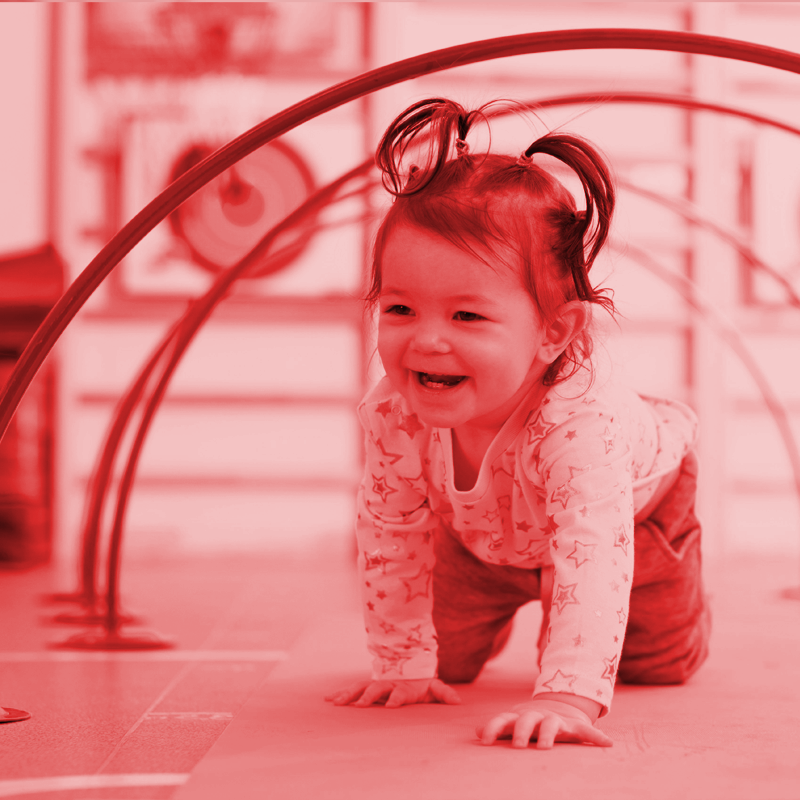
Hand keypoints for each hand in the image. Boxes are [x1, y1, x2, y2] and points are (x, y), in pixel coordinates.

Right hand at [325, 678, 461, 708]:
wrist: (407, 665)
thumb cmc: (421, 682)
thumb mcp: (433, 687)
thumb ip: (444, 693)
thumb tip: (458, 702)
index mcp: (403, 688)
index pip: (400, 694)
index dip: (396, 699)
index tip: (391, 706)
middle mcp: (387, 685)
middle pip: (376, 690)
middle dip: (368, 697)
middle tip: (359, 705)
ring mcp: (375, 685)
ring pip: (360, 688)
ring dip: (349, 695)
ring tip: (336, 702)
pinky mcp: (366, 687)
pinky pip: (352, 690)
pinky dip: (340, 694)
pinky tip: (328, 700)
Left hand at [477, 698, 612, 749]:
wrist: (561, 707)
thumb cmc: (531, 722)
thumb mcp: (514, 723)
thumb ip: (498, 727)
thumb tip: (474, 732)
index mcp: (520, 718)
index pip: (503, 720)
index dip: (493, 728)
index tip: (484, 741)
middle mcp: (537, 716)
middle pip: (526, 721)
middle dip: (522, 732)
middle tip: (518, 746)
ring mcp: (556, 720)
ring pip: (551, 726)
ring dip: (548, 735)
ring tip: (546, 747)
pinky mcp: (575, 726)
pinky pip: (587, 731)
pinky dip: (596, 737)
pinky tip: (607, 744)